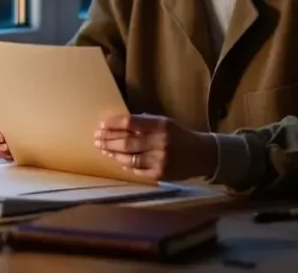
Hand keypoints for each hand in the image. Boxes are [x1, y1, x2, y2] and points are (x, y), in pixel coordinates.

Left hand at [95, 113, 216, 181]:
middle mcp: (159, 142)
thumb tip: (118, 124)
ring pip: (128, 157)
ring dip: (113, 153)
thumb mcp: (164, 122)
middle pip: (126, 142)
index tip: (101, 125)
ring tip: (103, 149)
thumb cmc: (178, 135)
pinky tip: (118, 161)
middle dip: (108, 140)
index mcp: (160, 125)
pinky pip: (137, 170)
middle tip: (97, 138)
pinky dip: (126, 165)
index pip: (130, 123)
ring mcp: (159, 160)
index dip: (113, 124)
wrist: (201, 154)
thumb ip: (144, 123)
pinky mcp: (159, 174)